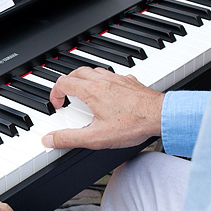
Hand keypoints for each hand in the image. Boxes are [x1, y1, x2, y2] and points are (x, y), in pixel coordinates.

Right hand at [43, 66, 163, 149]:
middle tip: (67, 95)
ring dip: (85, 79)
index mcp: (91, 91)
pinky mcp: (130, 82)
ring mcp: (118, 79)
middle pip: (77, 72)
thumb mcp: (95, 138)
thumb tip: (49, 140)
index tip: (58, 104)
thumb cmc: (132, 125)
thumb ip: (70, 139)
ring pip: (95, 71)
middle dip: (68, 83)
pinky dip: (104, 81)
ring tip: (84, 92)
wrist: (160, 116)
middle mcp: (103, 80)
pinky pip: (113, 75)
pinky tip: (109, 92)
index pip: (64, 83)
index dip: (55, 93)